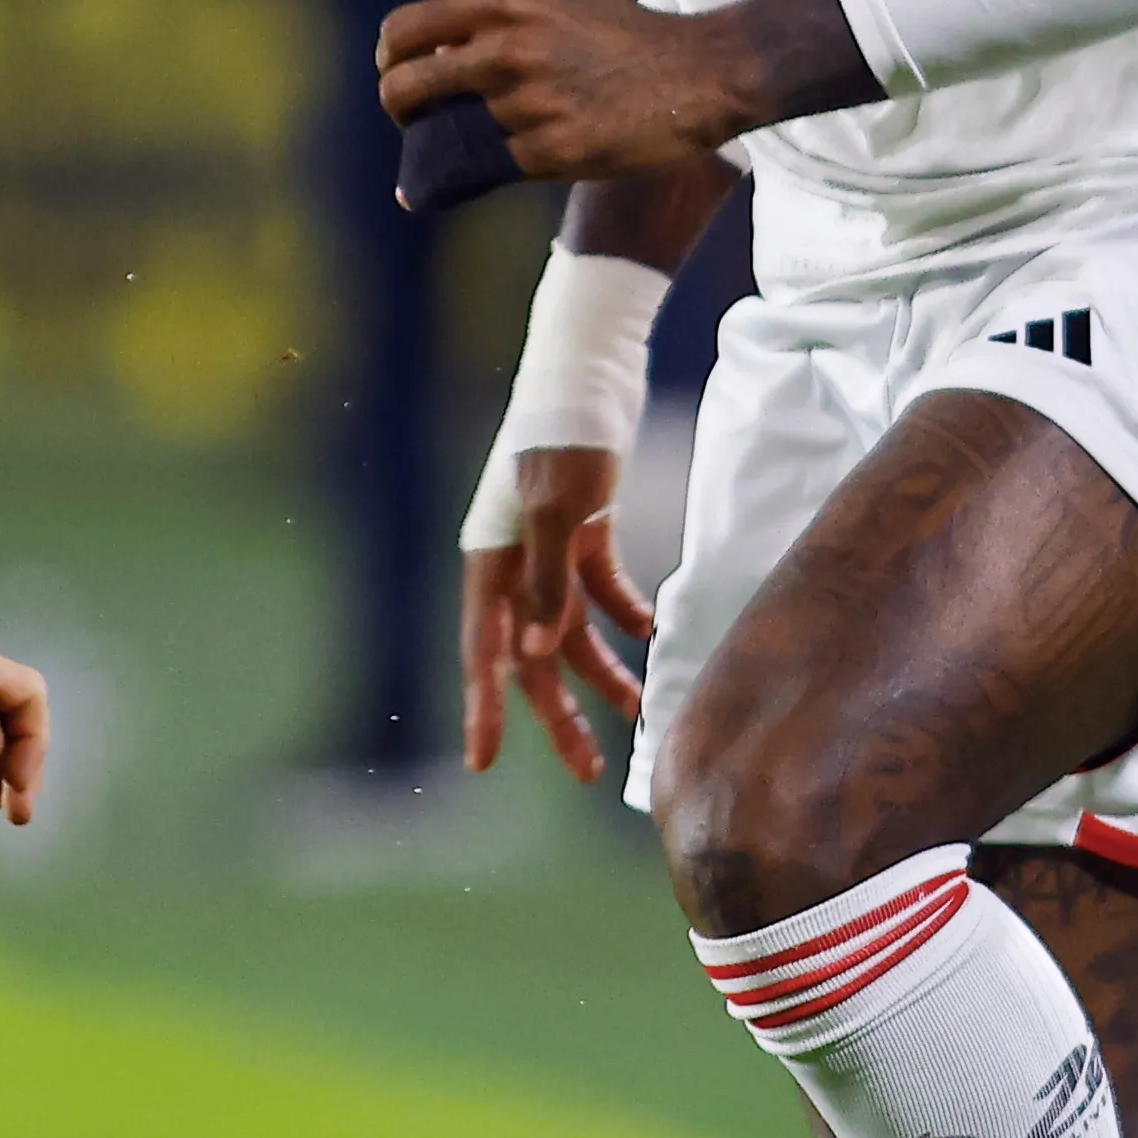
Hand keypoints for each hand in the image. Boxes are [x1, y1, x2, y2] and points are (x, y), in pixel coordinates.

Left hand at [378, 0, 870, 185]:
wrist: (697, 74)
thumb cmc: (629, 32)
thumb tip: (453, 8)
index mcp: (503, 6)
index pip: (405, 31)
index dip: (390, 60)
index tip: (400, 76)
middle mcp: (507, 49)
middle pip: (406, 86)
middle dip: (398, 109)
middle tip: (412, 122)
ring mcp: (527, 103)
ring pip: (447, 135)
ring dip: (446, 146)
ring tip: (464, 148)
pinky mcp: (551, 151)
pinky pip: (490, 168)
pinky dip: (481, 175)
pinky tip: (484, 179)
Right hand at [460, 447, 656, 784]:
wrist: (590, 365)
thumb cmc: (563, 434)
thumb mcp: (558, 510)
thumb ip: (548, 584)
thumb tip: (541, 657)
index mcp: (491, 563)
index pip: (486, 653)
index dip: (487, 710)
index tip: (484, 764)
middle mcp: (514, 563)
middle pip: (534, 657)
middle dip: (559, 714)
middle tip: (585, 772)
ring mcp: (548, 548)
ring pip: (572, 631)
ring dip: (604, 672)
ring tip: (639, 712)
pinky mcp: (583, 529)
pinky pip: (600, 590)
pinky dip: (624, 615)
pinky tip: (653, 635)